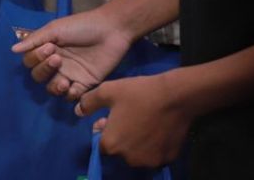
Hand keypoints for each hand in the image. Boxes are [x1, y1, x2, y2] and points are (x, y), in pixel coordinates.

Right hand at [10, 8, 133, 99]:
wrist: (111, 31)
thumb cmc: (82, 26)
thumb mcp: (55, 29)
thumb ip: (34, 40)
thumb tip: (13, 50)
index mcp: (47, 49)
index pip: (31, 62)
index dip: (35, 58)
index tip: (49, 47)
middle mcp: (56, 64)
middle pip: (39, 77)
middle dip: (44, 70)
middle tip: (58, 59)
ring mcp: (70, 75)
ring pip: (53, 90)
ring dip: (54, 87)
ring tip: (64, 81)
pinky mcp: (85, 84)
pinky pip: (72, 96)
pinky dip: (70, 95)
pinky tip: (73, 87)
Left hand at [77, 73, 191, 168]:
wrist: (175, 96)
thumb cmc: (138, 93)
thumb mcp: (107, 91)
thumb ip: (89, 103)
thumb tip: (78, 111)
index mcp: (111, 145)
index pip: (101, 144)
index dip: (104, 130)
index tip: (111, 118)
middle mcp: (129, 159)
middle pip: (119, 151)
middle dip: (120, 138)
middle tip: (128, 119)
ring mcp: (150, 161)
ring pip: (137, 154)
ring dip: (136, 144)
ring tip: (142, 124)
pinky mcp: (167, 159)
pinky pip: (154, 154)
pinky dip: (153, 146)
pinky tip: (157, 129)